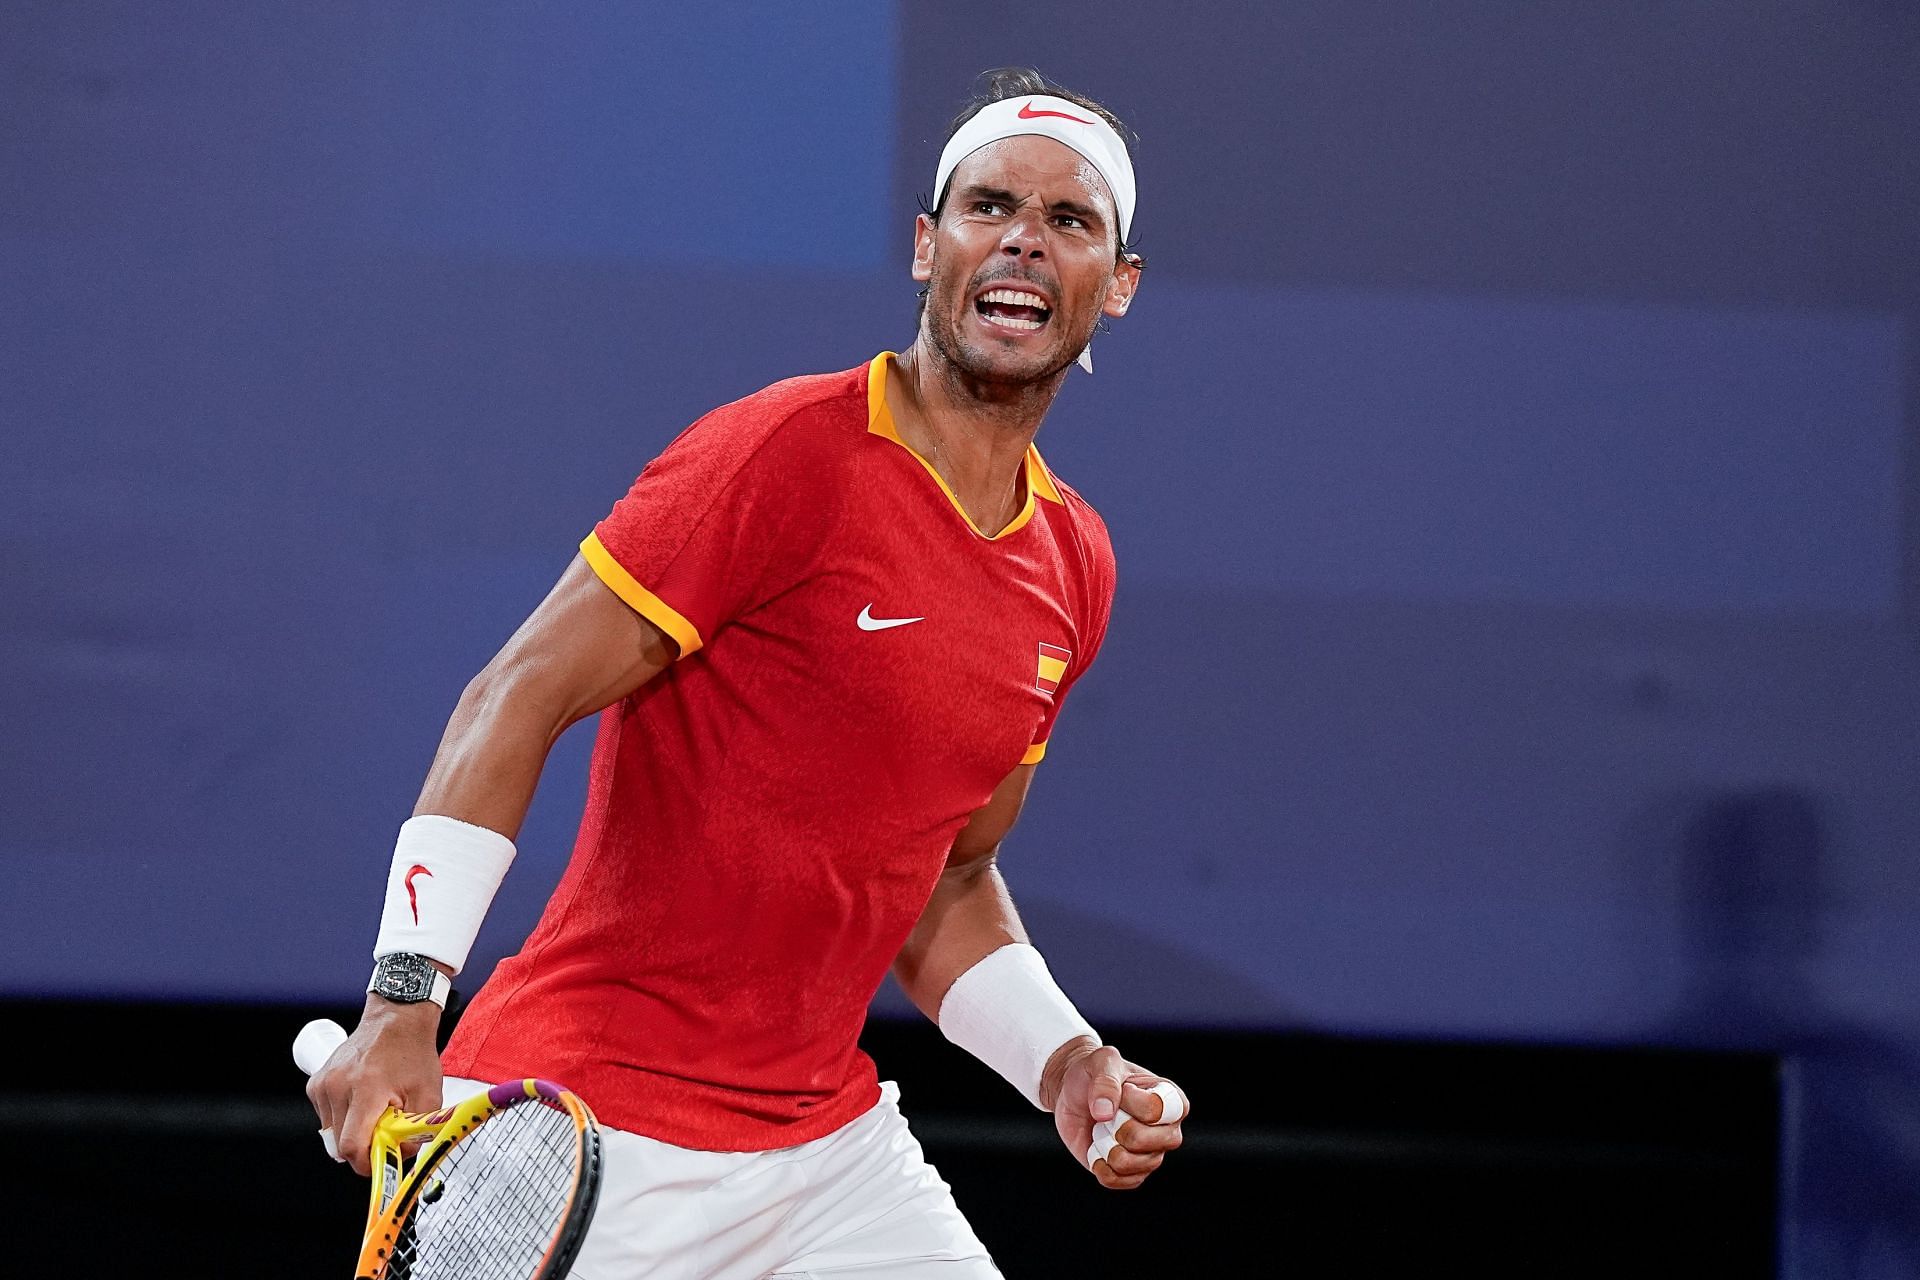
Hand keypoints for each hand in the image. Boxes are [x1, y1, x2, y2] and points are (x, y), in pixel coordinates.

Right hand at [304, 996, 444, 1175]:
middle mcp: (338, 1086)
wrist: (396, 1019)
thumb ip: (416, 1131)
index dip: (366, 1162)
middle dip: (363, 1146)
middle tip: (384, 1132)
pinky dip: (342, 1117)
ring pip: (330, 1132)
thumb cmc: (413, 1054)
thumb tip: (401, 1157)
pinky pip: (325, 1116)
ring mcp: (323, 1083)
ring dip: (352, 1131)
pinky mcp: (316, 1082)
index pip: (352, 1145)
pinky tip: (361, 1101)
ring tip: (374, 1110)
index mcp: (366, 1089)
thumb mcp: (428, 1094)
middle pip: (339, 1143)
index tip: (380, 1162)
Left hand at [1042, 1038, 1188, 1189]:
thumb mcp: (1101, 1061)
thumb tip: (1105, 1114)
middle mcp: (1168, 1131)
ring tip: (1103, 1129)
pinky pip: (1117, 1181)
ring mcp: (1151, 1155)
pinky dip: (1098, 1164)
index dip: (1132, 1102)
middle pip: (1147, 1141)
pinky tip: (1096, 1148)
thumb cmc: (1095, 1073)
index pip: (1158, 1111)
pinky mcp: (1131, 1173)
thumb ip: (1106, 1081)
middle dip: (1117, 1126)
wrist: (1072, 1093)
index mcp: (1172, 1100)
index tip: (1124, 1089)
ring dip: (1105, 1145)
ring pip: (1130, 1164)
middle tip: (1109, 1114)